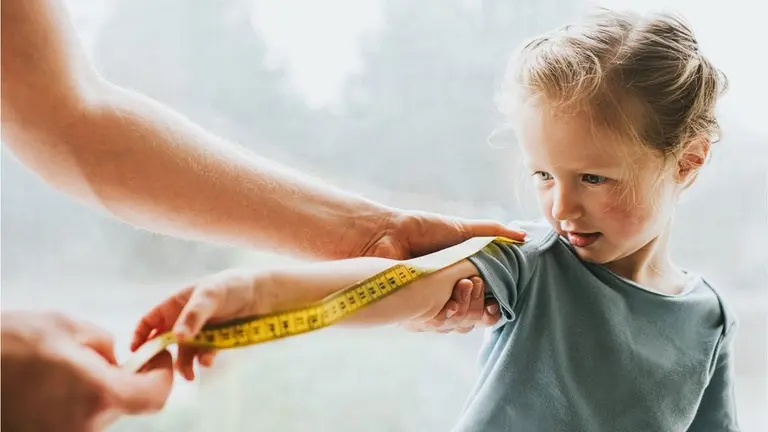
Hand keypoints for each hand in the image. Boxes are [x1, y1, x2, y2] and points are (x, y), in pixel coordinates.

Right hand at [1, 310, 173, 431]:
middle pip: (125, 404)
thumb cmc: (14, 342)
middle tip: (103, 357)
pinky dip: (72, 403)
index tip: (157, 356)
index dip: (162, 374)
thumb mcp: (71, 329)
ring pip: (99, 412)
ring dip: (95, 391)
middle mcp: (86, 426)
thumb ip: (106, 346)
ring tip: (65, 369)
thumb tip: (117, 361)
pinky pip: (74, 421)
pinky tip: (51, 385)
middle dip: (123, 379)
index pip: (155, 396)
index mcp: (99, 395)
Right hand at [131, 269, 264, 381]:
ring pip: (184, 353)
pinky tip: (208, 361)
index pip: (149, 322)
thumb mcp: (210, 296)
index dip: (140, 336)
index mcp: (175, 304)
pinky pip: (203, 355)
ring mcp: (199, 332)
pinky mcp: (215, 342)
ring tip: (189, 375)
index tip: (137, 353)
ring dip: (184, 365)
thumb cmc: (232, 286)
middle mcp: (184, 320)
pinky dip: (203, 360)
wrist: (262, 295)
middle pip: (165, 343)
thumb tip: (178, 337)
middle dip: (163, 358)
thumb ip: (193, 316)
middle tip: (163, 373)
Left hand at [360, 209, 519, 332]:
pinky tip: (448, 301)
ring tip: (462, 283)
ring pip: (458, 326)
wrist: (387, 234)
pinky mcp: (413, 313)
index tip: (500, 301)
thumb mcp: (463, 229)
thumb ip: (494, 234)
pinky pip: (435, 326)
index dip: (496, 308)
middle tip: (473, 282)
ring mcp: (430, 307)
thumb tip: (524, 237)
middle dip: (480, 304)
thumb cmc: (422, 229)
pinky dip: (446, 315)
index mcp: (462, 280)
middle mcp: (447, 297)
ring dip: (466, 308)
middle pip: (475, 320)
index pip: (486, 306)